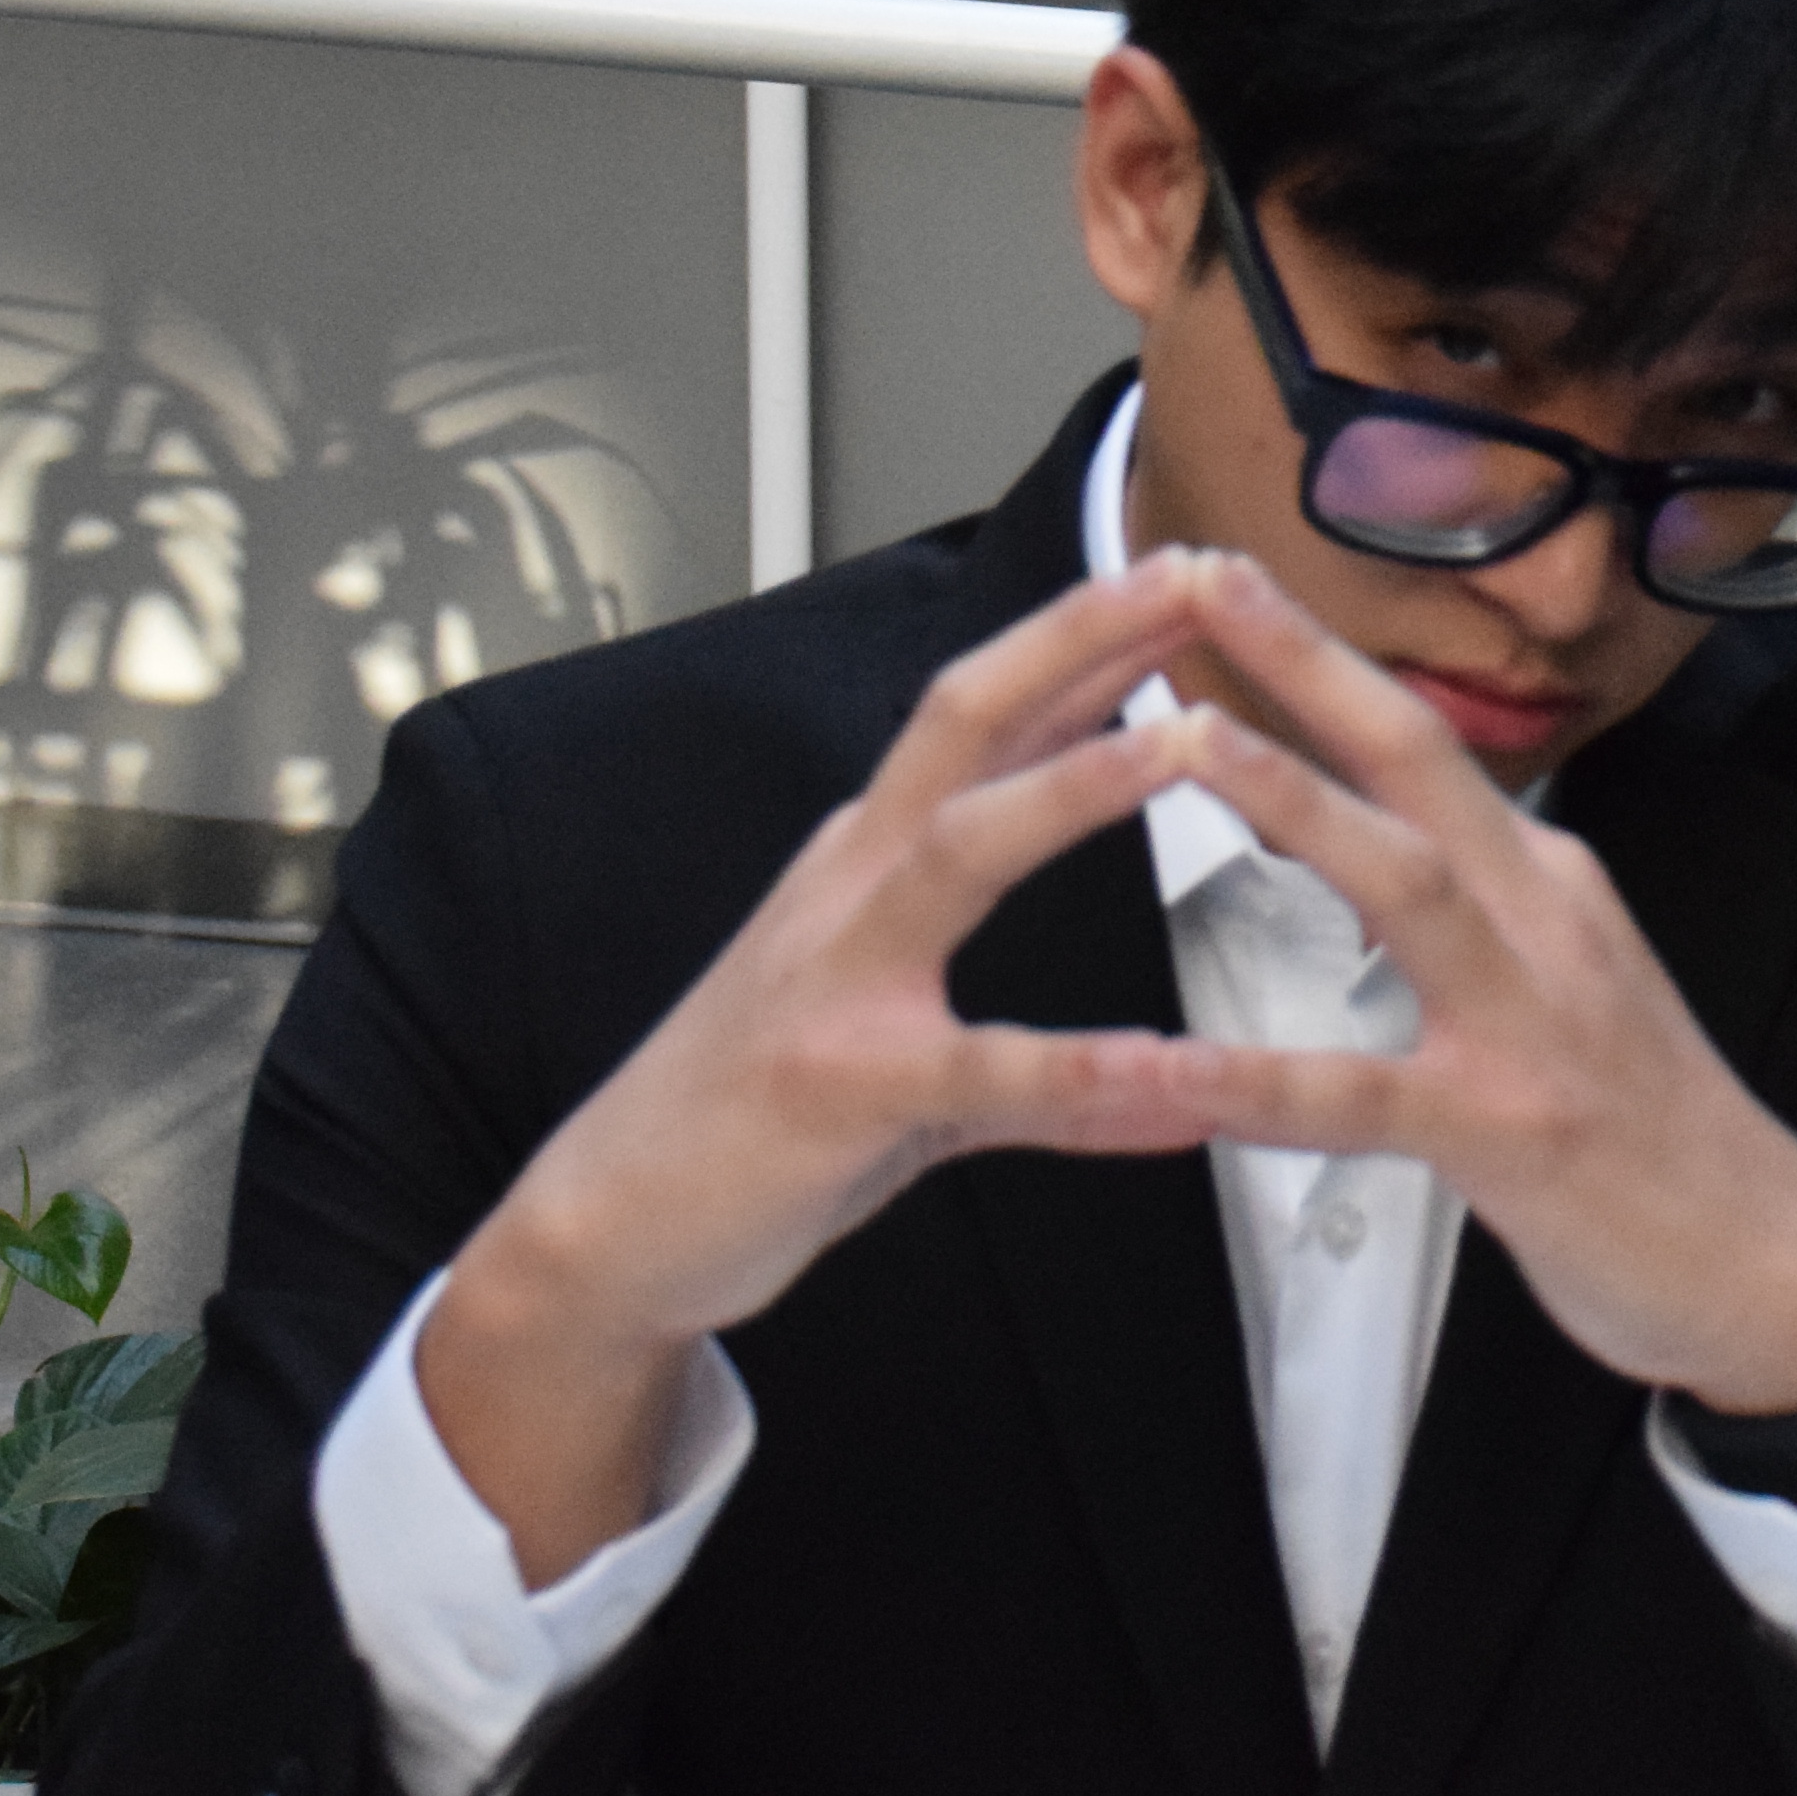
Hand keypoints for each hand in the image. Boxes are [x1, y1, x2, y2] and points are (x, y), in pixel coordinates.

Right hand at [422, 558, 1244, 1578]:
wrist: (603, 1227)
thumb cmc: (750, 1116)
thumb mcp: (897, 1036)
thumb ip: (1027, 1013)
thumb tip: (1161, 1044)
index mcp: (866, 858)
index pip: (984, 712)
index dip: (1080, 635)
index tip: (1180, 568)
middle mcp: (849, 888)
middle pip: (966, 721)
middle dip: (1077, 637)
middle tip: (1192, 569)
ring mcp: (837, 981)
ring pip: (963, 850)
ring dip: (1077, 787)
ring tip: (1190, 744)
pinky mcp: (842, 1091)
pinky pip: (987, 1076)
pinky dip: (1091, 1074)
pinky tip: (1184, 1083)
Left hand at [1149, 556, 1796, 1421]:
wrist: (1769, 1265)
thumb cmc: (1659, 1133)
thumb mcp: (1578, 979)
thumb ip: (1490, 909)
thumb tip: (1395, 843)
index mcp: (1549, 881)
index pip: (1422, 742)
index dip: (1323, 660)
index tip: (1234, 582)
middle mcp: (1543, 920)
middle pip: (1417, 757)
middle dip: (1309, 660)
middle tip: (1205, 571)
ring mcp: (1530, 1020)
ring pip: (1400, 881)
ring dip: (1294, 800)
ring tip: (1188, 739)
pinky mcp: (1507, 1131)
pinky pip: (1357, 1097)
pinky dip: (1253, 1082)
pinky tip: (1163, 1072)